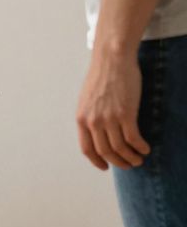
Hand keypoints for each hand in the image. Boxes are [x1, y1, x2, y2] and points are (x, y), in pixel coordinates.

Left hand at [76, 50, 148, 169]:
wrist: (112, 59)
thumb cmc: (102, 77)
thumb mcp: (87, 99)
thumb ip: (90, 116)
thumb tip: (97, 131)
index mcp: (82, 119)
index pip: (87, 149)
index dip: (97, 161)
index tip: (105, 167)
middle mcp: (93, 122)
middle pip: (105, 152)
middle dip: (118, 162)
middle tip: (128, 165)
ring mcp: (109, 118)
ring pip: (120, 148)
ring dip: (131, 158)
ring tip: (139, 160)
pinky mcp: (126, 113)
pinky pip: (133, 138)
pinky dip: (140, 147)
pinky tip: (146, 149)